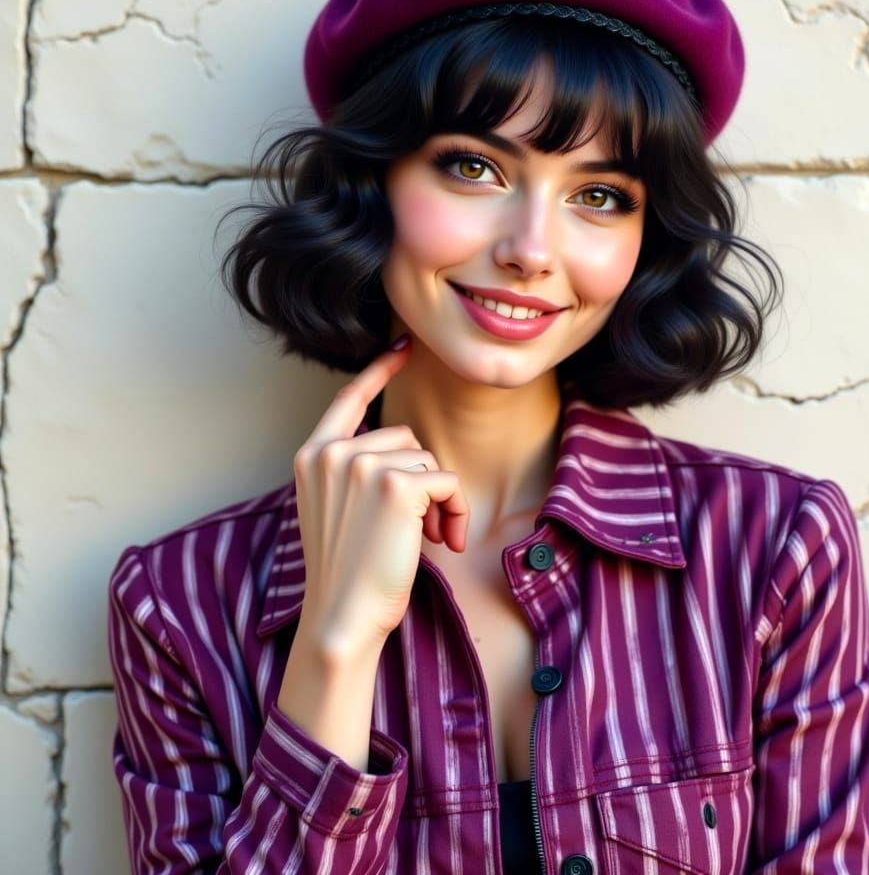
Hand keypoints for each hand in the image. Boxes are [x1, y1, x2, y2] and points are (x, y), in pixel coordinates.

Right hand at [291, 339, 468, 659]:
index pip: (348, 399)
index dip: (378, 371)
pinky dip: (456, 510)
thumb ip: (355, 471)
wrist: (341, 618)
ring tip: (429, 538)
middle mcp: (332, 453)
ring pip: (427, 459)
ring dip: (440, 500)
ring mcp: (361, 464)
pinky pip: (447, 481)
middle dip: (421, 479)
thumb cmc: (346, 572)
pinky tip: (445, 541)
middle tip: (422, 526)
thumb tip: (410, 451)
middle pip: (404, 438)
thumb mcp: (337, 509)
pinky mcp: (396, 484)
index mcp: (312, 456)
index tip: (403, 348)